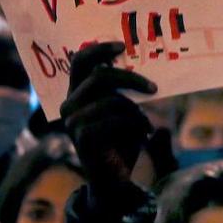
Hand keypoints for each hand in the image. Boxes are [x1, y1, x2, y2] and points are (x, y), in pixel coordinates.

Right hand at [60, 41, 157, 193]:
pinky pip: (117, 119)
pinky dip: (136, 124)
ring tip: (144, 124)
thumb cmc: (121, 139)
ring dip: (136, 111)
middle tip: (153, 88)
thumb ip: (122, 88)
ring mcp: (73, 122)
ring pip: (113, 100)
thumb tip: (139, 61)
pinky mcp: (83, 137)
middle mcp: (69, 105)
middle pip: (100, 76)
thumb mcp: (124, 108)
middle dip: (131, 79)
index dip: (99, 49)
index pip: (79, 61)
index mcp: (77, 94)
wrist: (116, 178)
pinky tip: (143, 134)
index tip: (122, 45)